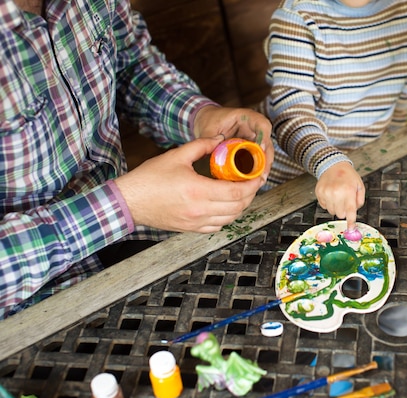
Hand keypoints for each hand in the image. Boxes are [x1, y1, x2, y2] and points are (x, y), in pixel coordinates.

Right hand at [114, 138, 264, 232]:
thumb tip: (220, 140)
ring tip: (242, 193)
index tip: (258, 177)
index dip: (252, 185)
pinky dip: (227, 217)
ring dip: (241, 207)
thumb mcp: (177, 156)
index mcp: (198, 190)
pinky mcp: (190, 229)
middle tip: (253, 184)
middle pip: (238, 207)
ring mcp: (195, 222)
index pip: (236, 192)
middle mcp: (199, 210)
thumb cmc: (149, 179)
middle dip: (250, 195)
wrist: (129, 201)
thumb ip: (201, 146)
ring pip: (230, 219)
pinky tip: (226, 206)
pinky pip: (217, 226)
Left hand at [193, 106, 273, 179]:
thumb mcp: (208, 129)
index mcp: (246, 117)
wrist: (208, 121)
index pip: (262, 124)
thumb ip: (209, 141)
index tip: (261, 148)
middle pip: (267, 142)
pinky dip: (257, 169)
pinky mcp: (251, 149)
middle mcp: (254, 128)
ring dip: (264, 167)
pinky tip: (254, 180)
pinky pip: (258, 159)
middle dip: (266, 159)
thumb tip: (212, 157)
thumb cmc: (210, 121)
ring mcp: (255, 139)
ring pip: (266, 153)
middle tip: (262, 173)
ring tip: (260, 180)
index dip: (264, 136)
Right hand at [315, 162, 364, 230]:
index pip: (350, 211)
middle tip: (345, 202)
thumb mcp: (360, 186)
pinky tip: (331, 195)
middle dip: (344, 211)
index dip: (351, 222)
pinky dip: (329, 203)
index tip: (351, 229)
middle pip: (340, 214)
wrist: (333, 165)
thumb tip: (355, 212)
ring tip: (338, 197)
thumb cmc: (348, 176)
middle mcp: (336, 192)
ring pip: (332, 212)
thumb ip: (360, 200)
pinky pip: (324, 206)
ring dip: (336, 207)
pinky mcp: (319, 193)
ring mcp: (326, 193)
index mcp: (348, 191)